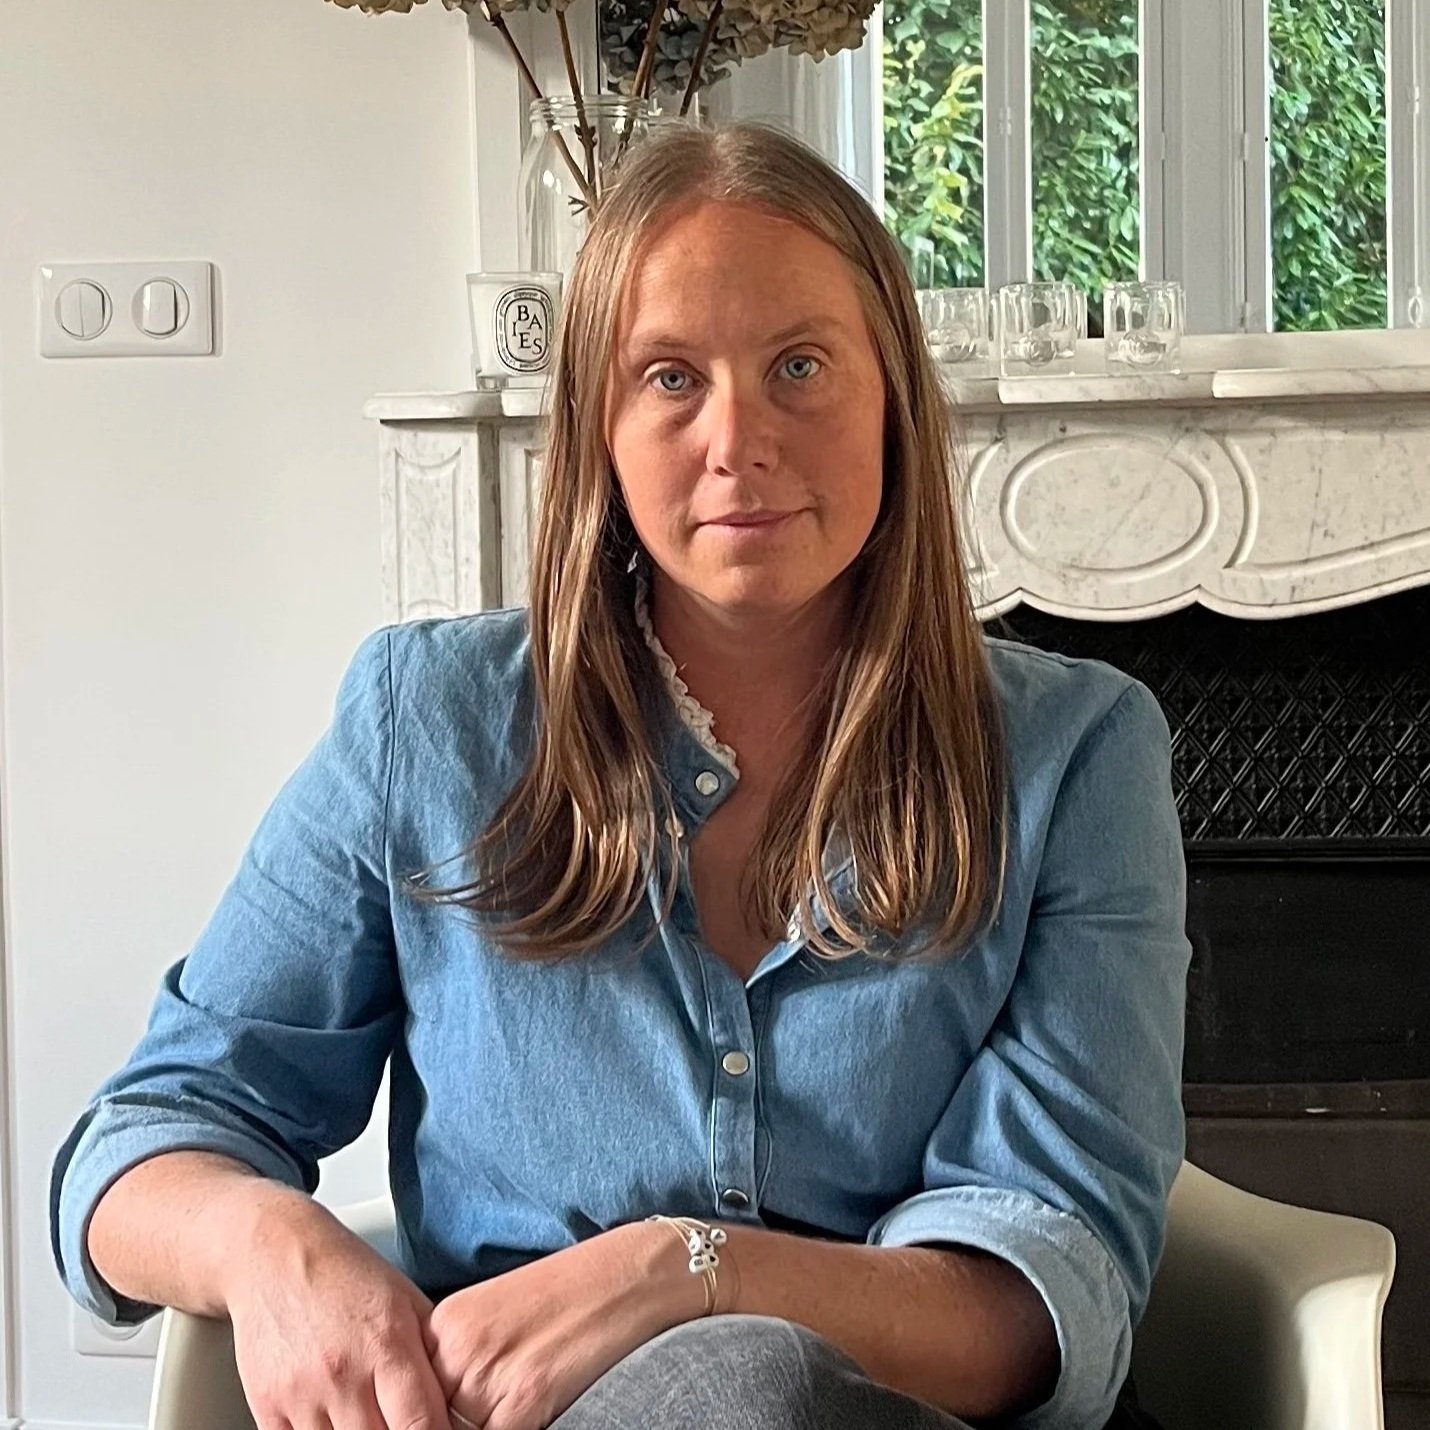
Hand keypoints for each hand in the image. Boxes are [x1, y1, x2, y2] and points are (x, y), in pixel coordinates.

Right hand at [225, 1198, 450, 1429]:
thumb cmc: (345, 1272)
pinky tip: (332, 1422)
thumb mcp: (405, 1299)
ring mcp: (300, 1395)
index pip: (422, 1426)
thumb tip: (455, 1396)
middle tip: (400, 1420)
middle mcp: (344, 1375)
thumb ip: (431, 1351)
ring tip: (367, 1417)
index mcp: (387, 1345)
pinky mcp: (265, 1408)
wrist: (274, 1254)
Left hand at [426, 1220, 699, 1429]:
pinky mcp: (522, 1399)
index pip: (416, 1400)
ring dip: (491, 1427)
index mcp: (443, 1325)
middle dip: (457, 1424)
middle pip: (435, 1419)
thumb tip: (448, 1412)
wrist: (630, 1271)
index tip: (448, 1417)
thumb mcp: (500, 1320)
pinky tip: (541, 1417)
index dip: (433, 1416)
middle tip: (501, 1406)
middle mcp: (453, 1348)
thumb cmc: (577, 1293)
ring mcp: (484, 1375)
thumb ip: (465, 1366)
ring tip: (524, 1407)